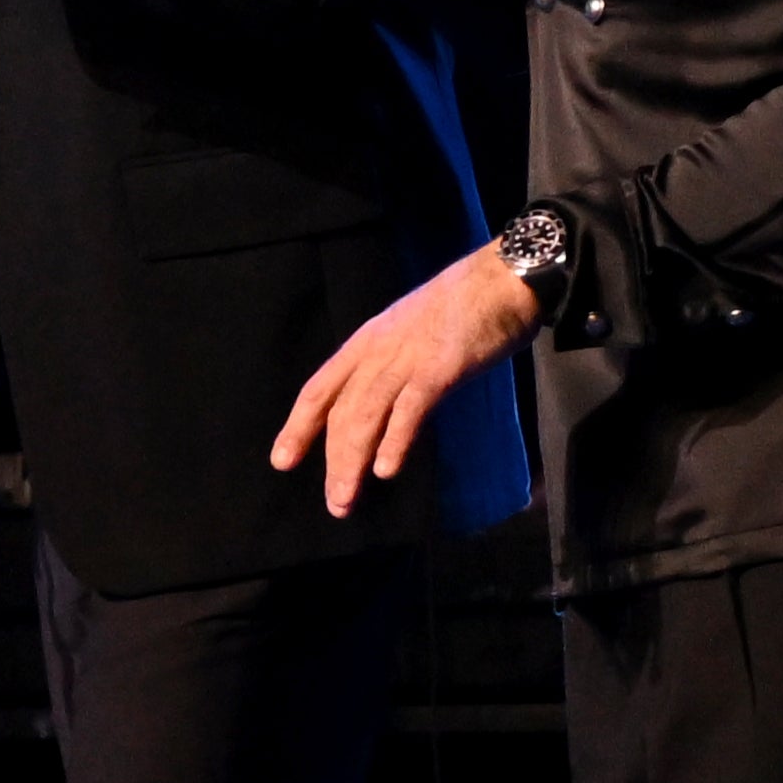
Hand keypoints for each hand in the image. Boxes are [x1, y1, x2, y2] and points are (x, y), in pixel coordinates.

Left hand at [272, 242, 543, 516]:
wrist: (500, 279)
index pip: (319, 390)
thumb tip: (379, 405)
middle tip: (334, 503)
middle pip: (340, 411)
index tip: (282, 460)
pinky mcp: (439, 367)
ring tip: (346, 499)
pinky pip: (410, 408)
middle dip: (330, 459)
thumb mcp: (407, 333)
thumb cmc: (459, 309)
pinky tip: (385, 471)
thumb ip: (389, 366)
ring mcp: (405, 359)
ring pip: (365, 414)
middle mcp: (376, 352)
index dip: (298, 426)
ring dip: (352, 461)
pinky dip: (395, 439)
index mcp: (365, 343)